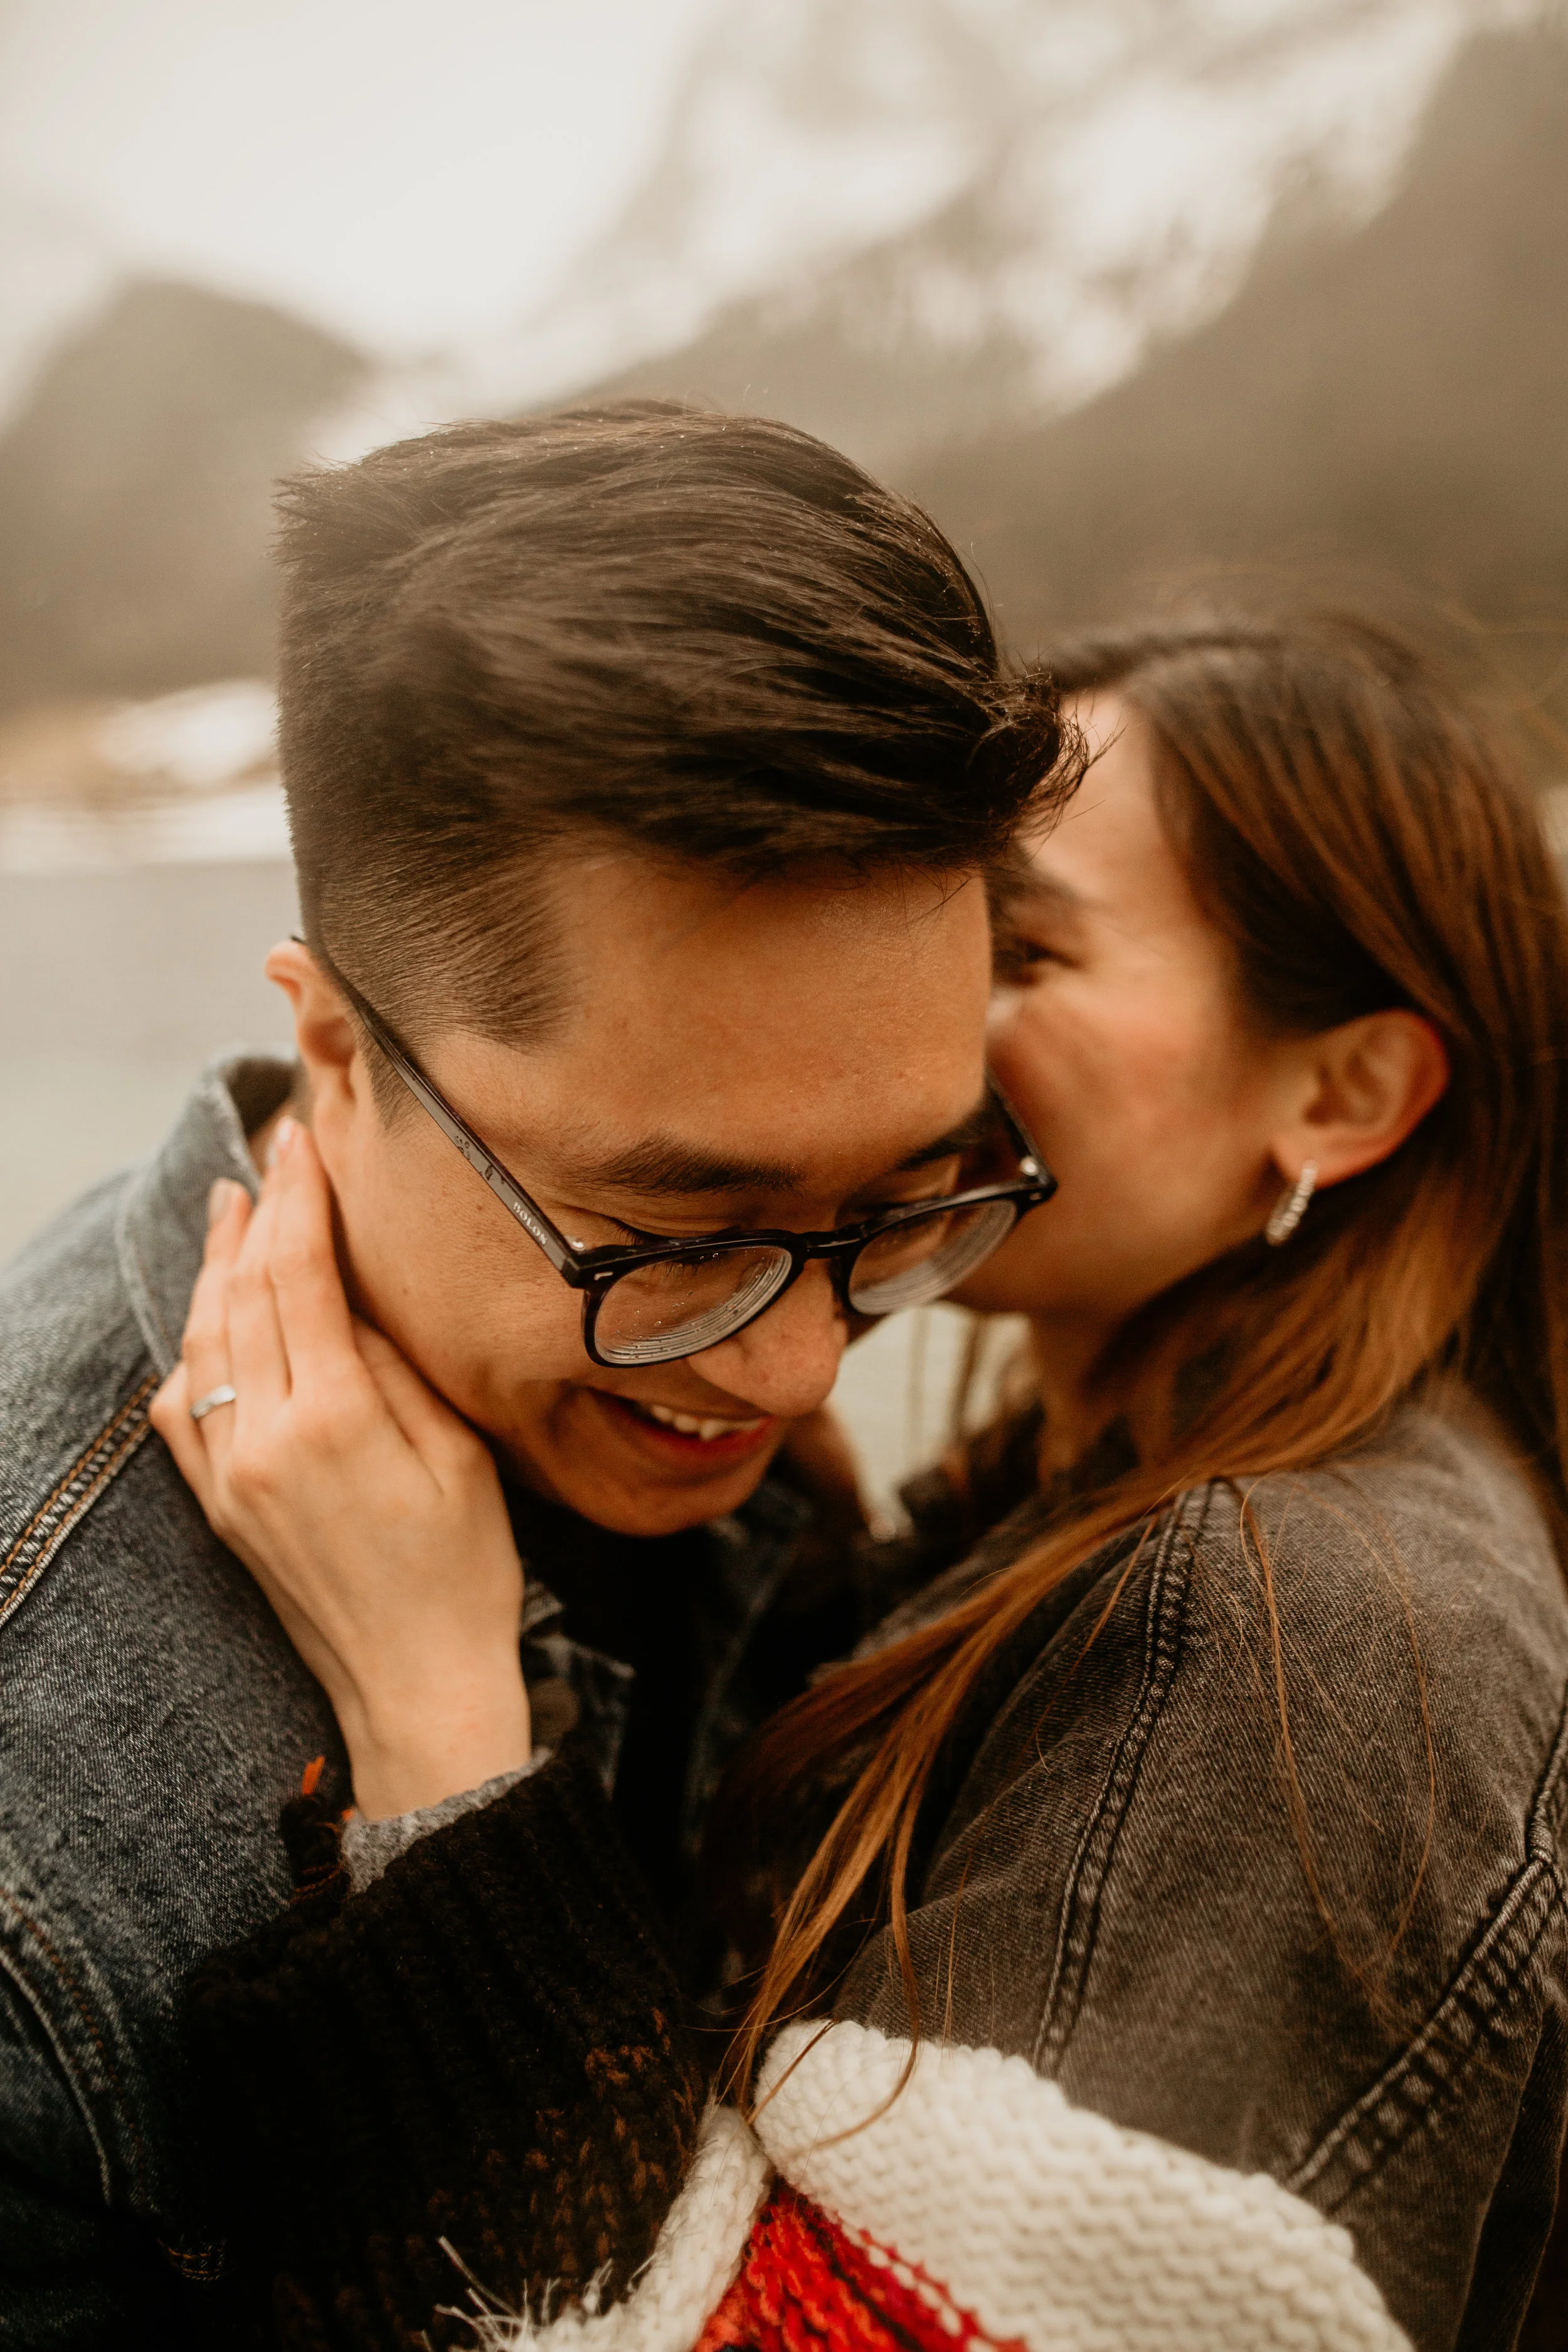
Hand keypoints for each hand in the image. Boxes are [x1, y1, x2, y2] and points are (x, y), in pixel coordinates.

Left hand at [151, 1118, 530, 1818]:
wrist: (416, 1688)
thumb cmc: (465, 1574)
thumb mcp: (458, 1453)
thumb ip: (394, 1365)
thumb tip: (346, 1292)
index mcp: (332, 1420)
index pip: (299, 1275)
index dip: (301, 1199)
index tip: (304, 1141)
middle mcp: (263, 1441)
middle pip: (243, 1296)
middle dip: (258, 1215)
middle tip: (272, 1152)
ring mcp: (230, 1477)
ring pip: (203, 1343)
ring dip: (216, 1269)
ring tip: (232, 1210)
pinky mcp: (221, 1507)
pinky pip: (184, 1408)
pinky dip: (194, 1347)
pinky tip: (210, 1319)